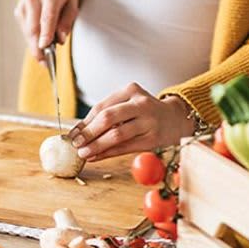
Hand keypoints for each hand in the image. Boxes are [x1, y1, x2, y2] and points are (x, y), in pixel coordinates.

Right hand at [14, 0, 77, 62]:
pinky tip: (39, 46)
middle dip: (38, 47)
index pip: (47, 16)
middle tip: (45, 63)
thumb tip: (60, 39)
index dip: (46, 33)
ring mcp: (23, 4)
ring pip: (28, 31)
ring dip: (34, 46)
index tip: (44, 47)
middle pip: (34, 27)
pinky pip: (25, 30)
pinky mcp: (18, 11)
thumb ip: (67, 21)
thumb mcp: (72, 3)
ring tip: (43, 59)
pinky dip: (32, 40)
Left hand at [68, 83, 194, 160]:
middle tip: (76, 143)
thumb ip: (108, 114)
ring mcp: (148, 121)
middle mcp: (141, 104)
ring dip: (96, 145)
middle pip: (108, 118)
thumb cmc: (146, 113)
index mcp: (131, 90)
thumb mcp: (129, 104)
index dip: (84, 122)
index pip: (101, 107)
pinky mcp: (152, 139)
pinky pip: (125, 147)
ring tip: (83, 153)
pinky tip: (97, 157)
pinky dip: (108, 153)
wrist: (176, 120)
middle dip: (88, 133)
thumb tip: (80, 131)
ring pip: (116, 135)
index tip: (73, 134)